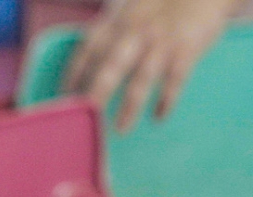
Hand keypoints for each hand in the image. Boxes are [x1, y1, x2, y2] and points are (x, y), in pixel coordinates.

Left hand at [62, 0, 240, 131]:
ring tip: (121, 129)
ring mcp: (161, 41)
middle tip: (88, 117)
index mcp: (118, 23)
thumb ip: (112, 36)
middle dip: (97, 92)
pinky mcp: (187, 48)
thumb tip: (91, 73)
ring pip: (142, 77)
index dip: (74, 73)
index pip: (88, 48)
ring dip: (130, 106)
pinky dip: (167, 99)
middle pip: (112, 65)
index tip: (65, 97)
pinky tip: (159, 117)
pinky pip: (176, 78)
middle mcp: (136, 32)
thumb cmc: (161, 6)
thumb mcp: (130, 12)